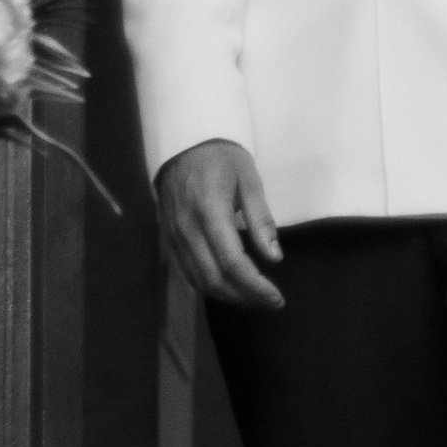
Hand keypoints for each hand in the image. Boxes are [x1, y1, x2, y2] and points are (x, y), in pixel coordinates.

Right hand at [157, 137, 285, 309]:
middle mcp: (187, 229)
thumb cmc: (222, 157)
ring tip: (256, 299)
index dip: (255, 286)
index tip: (277, 298)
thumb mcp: (249, 180)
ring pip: (199, 280)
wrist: (184, 143)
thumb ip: (261, 219)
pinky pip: (188, 271)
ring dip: (229, 296)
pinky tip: (231, 287)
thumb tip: (274, 258)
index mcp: (209, 212)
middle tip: (271, 303)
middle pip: (214, 279)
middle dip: (245, 297)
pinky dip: (211, 286)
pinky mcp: (170, 238)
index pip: (232, 262)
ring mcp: (174, 235)